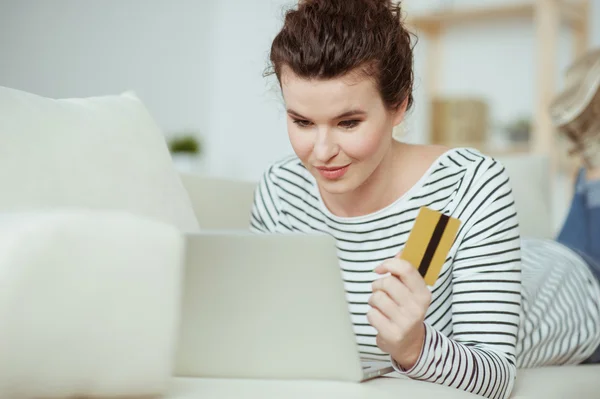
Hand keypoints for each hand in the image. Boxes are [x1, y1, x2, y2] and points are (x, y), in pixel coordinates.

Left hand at [367, 254, 430, 369]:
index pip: (406, 269)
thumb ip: (405, 271)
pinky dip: (372, 315)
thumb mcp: (412, 291)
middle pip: (387, 282)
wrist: (410, 343)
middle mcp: (416, 307)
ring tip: (381, 307)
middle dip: (379, 285)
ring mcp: (405, 322)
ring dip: (374, 300)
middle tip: (382, 292)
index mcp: (423, 294)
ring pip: (376, 297)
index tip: (380, 268)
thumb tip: (399, 253)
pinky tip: (381, 319)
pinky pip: (371, 314)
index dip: (389, 264)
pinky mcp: (392, 334)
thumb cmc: (407, 311)